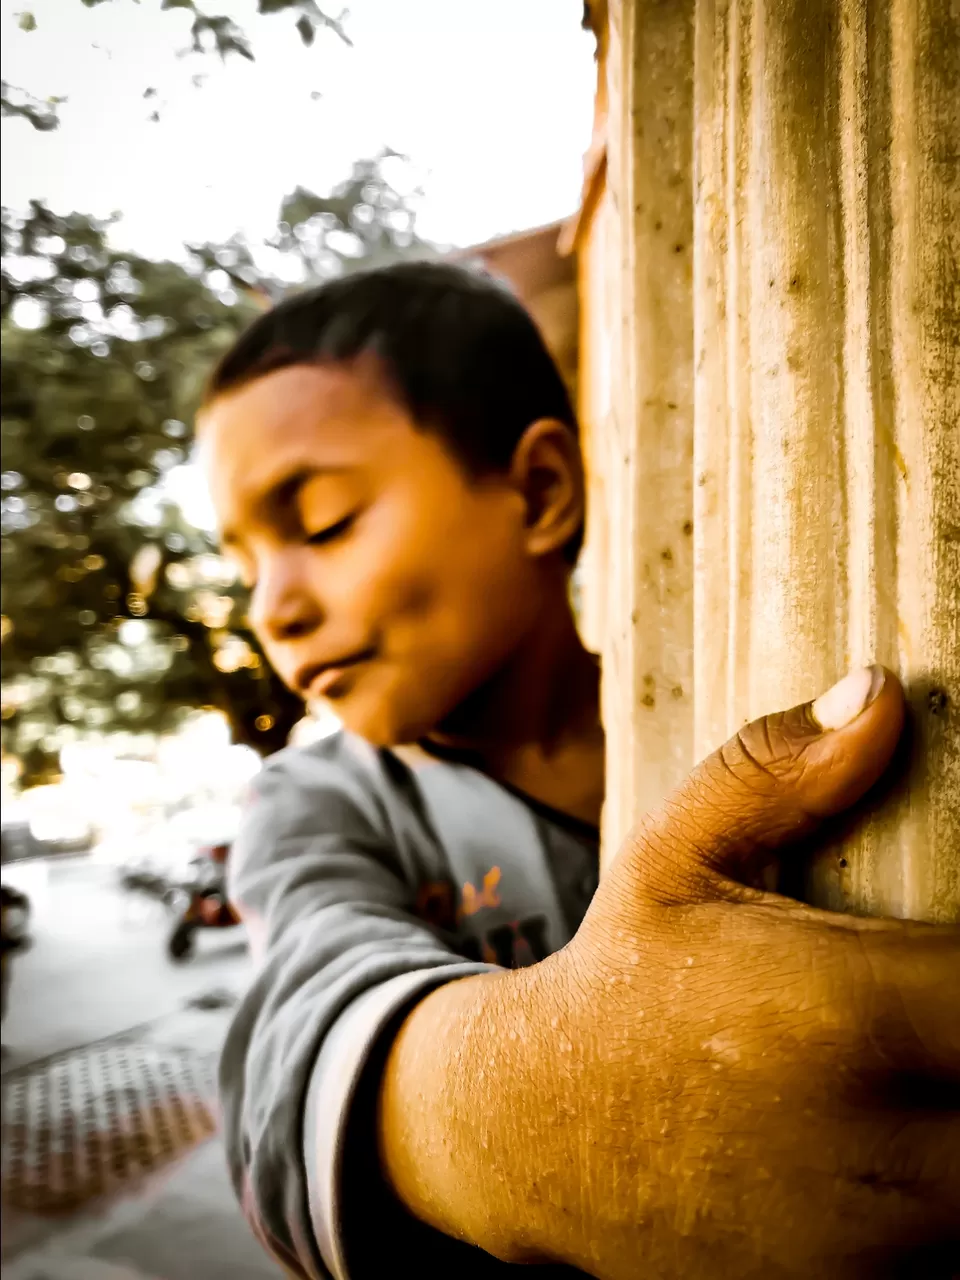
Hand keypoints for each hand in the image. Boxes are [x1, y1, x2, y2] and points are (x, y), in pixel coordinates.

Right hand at [517, 666, 958, 1277]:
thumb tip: (882, 691)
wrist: (536, 1136)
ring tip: (926, 1055)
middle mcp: (883, 1145)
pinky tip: (911, 1127)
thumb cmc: (622, 978)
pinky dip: (950, 1183)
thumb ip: (777, 773)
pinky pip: (957, 1250)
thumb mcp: (674, 856)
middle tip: (945, 1000)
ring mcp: (878, 1245)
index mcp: (850, 1013)